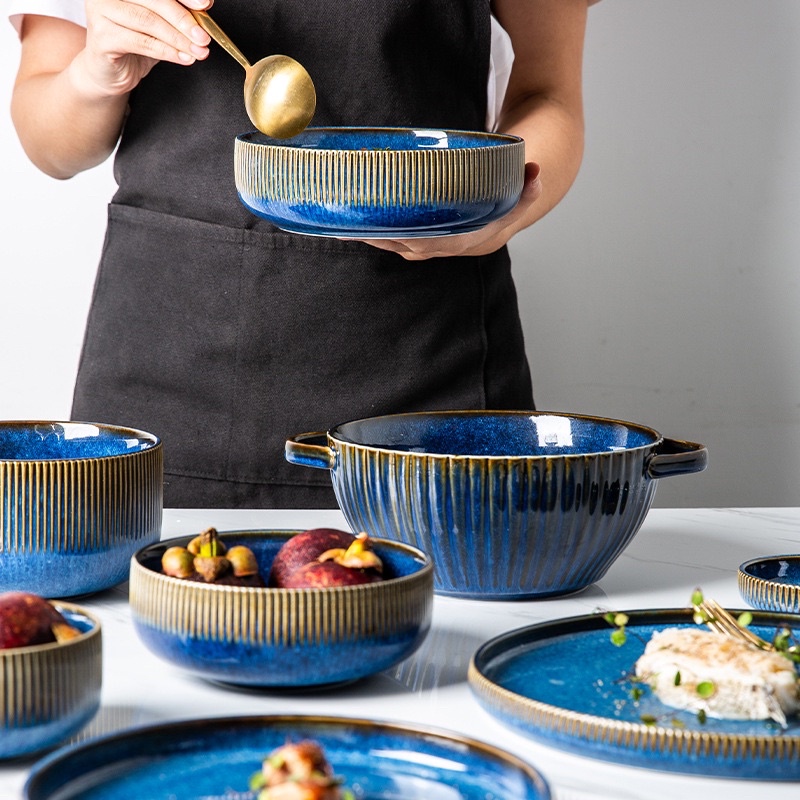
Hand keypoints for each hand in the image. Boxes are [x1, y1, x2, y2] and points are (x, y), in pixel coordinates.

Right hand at [78, 0, 212, 96]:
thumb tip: (204, 5)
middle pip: (155, 0)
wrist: (109, 72)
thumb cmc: (133, 43)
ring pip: (149, 22)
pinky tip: (184, 58)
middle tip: (204, 36)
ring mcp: (101, 11)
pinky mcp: (102, 36)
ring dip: (179, 39)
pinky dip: (167, 51)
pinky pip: (142, 42)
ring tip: (198, 51)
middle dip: (184, 20)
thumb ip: (177, 13)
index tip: (205, 4)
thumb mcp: (159, 24)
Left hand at [355, 161, 541, 260]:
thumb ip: (528, 186)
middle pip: (409, 245)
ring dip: (370, 236)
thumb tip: (534, 171)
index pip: (442, 243)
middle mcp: (447, 246)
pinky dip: (372, 231)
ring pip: (397, 243)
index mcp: (469, 240)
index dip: (419, 239)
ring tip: (341, 224)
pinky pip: (392, 236)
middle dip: (382, 237)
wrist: (505, 212)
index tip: (396, 232)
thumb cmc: (507, 200)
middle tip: (354, 224)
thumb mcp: (521, 194)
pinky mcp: (419, 237)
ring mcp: (432, 243)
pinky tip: (347, 223)